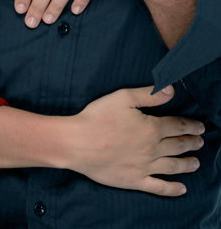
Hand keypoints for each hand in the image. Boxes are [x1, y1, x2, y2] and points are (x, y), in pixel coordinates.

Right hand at [60, 86, 203, 195]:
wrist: (78, 143)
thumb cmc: (98, 117)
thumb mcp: (123, 97)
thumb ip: (149, 94)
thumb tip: (171, 90)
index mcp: (151, 128)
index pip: (176, 125)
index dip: (190, 125)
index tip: (200, 126)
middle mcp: (152, 149)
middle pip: (178, 145)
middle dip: (191, 142)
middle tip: (200, 141)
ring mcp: (145, 167)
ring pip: (173, 166)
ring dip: (187, 164)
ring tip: (196, 163)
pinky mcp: (134, 181)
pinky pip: (158, 187)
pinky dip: (172, 189)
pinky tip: (181, 189)